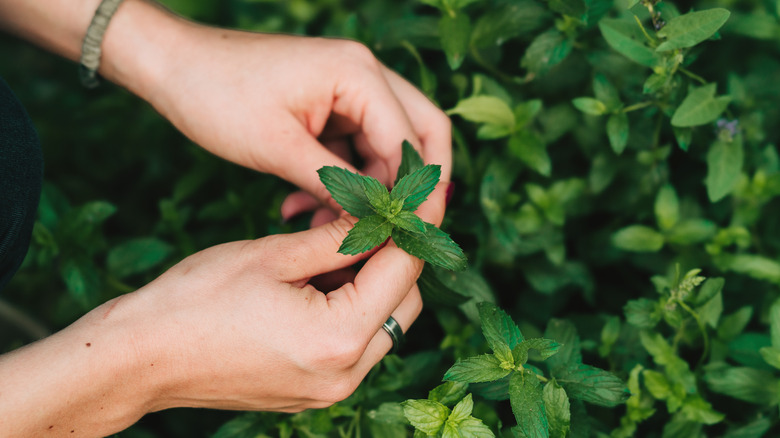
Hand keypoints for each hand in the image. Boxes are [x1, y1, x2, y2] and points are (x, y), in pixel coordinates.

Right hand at [0, 185, 446, 436]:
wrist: (141, 357)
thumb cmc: (196, 300)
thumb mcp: (274, 255)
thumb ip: (339, 237)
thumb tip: (380, 215)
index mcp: (338, 338)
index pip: (403, 272)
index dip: (413, 228)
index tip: (415, 198)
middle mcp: (344, 374)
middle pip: (403, 305)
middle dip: (394, 259)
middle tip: (367, 220)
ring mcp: (329, 390)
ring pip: (383, 326)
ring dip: (371, 285)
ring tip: (331, 250)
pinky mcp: (313, 392)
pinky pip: (354, 347)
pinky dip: (349, 311)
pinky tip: (317, 281)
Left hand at [112, 13, 451, 218]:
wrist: (172, 66)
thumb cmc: (217, 95)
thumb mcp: (278, 148)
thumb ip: (336, 185)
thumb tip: (375, 222)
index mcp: (358, 74)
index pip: (411, 140)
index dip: (414, 193)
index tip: (407, 237)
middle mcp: (364, 75)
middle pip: (419, 134)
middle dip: (409, 187)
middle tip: (397, 232)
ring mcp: (348, 89)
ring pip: (385, 147)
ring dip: (367, 189)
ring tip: (324, 224)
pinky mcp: (329, 105)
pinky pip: (354, 147)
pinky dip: (341, 180)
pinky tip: (305, 207)